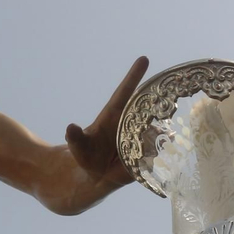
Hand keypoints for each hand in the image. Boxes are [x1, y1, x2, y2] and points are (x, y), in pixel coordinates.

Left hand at [65, 56, 148, 186]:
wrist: (97, 175)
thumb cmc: (87, 154)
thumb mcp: (79, 146)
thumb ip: (76, 138)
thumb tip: (70, 128)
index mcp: (114, 113)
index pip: (125, 91)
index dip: (134, 76)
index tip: (144, 58)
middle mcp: (131, 120)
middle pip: (146, 105)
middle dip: (156, 100)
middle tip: (164, 98)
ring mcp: (142, 135)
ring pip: (155, 128)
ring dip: (155, 132)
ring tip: (149, 141)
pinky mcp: (149, 152)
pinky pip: (158, 148)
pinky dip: (159, 150)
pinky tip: (156, 154)